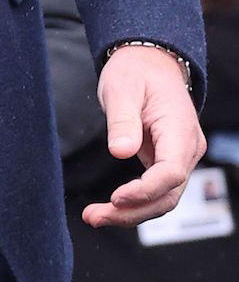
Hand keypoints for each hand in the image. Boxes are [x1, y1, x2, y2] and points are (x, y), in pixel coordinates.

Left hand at [84, 45, 204, 227]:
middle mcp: (186, 149)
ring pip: (162, 198)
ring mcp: (179, 157)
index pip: (171, 172)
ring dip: (131, 213)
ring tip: (93, 217)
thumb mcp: (121, 88)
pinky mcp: (166, 162)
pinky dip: (133, 203)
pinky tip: (108, 209)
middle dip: (133, 211)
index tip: (115, 198)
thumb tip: (120, 152)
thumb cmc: (135, 72)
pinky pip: (155, 191)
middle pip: (168, 194)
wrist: (149, 64)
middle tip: (94, 217)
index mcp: (180, 129)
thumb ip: (122, 120)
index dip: (145, 190)